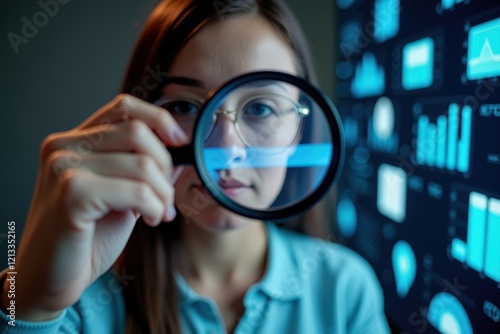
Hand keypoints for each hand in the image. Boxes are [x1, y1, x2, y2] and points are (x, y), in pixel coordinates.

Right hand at [2, 94, 187, 320]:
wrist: (49, 279)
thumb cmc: (85, 238)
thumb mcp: (118, 193)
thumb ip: (138, 169)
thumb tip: (178, 152)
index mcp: (73, 141)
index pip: (122, 107)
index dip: (158, 119)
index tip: (179, 142)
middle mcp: (63, 147)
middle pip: (138, 132)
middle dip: (165, 165)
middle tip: (166, 196)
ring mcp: (64, 167)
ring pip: (142, 164)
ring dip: (163, 193)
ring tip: (159, 213)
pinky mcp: (71, 194)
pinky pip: (136, 191)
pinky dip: (154, 207)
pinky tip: (150, 220)